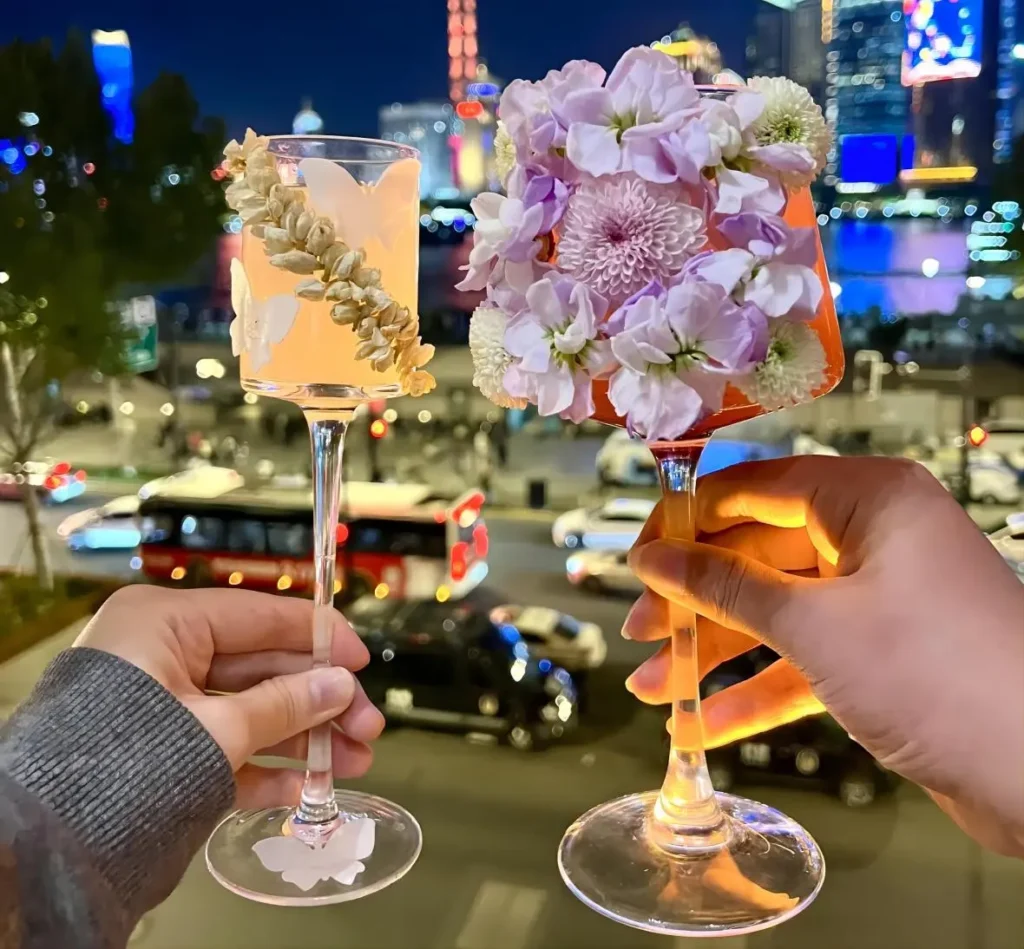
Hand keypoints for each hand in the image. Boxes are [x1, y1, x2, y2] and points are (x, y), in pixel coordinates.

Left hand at [75, 585, 383, 807]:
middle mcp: (163, 654)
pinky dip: (264, 765)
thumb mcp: (218, 729)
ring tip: (354, 763)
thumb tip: (341, 686)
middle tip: (368, 728)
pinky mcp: (161, 750)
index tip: (362, 658)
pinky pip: (223, 747)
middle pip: (262, 669)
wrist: (52, 844)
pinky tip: (305, 786)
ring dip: (303, 738)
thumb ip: (285, 705)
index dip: (318, 636)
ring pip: (249, 711)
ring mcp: (162, 705)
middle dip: (320, 702)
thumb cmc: (128, 762)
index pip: (260, 616)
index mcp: (165, 622)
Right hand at [625, 456, 1023, 856]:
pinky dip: (757, 686)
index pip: (754, 488)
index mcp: (870, 499)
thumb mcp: (814, 625)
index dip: (688, 520)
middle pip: (758, 555)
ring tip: (657, 687)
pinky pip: (804, 658)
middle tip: (642, 629)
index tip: (639, 552)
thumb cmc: (943, 676)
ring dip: (715, 651)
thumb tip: (655, 558)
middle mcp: (876, 538)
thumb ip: (725, 588)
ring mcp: (881, 598)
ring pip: (776, 612)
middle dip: (694, 600)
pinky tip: (706, 721)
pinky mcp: (884, 655)